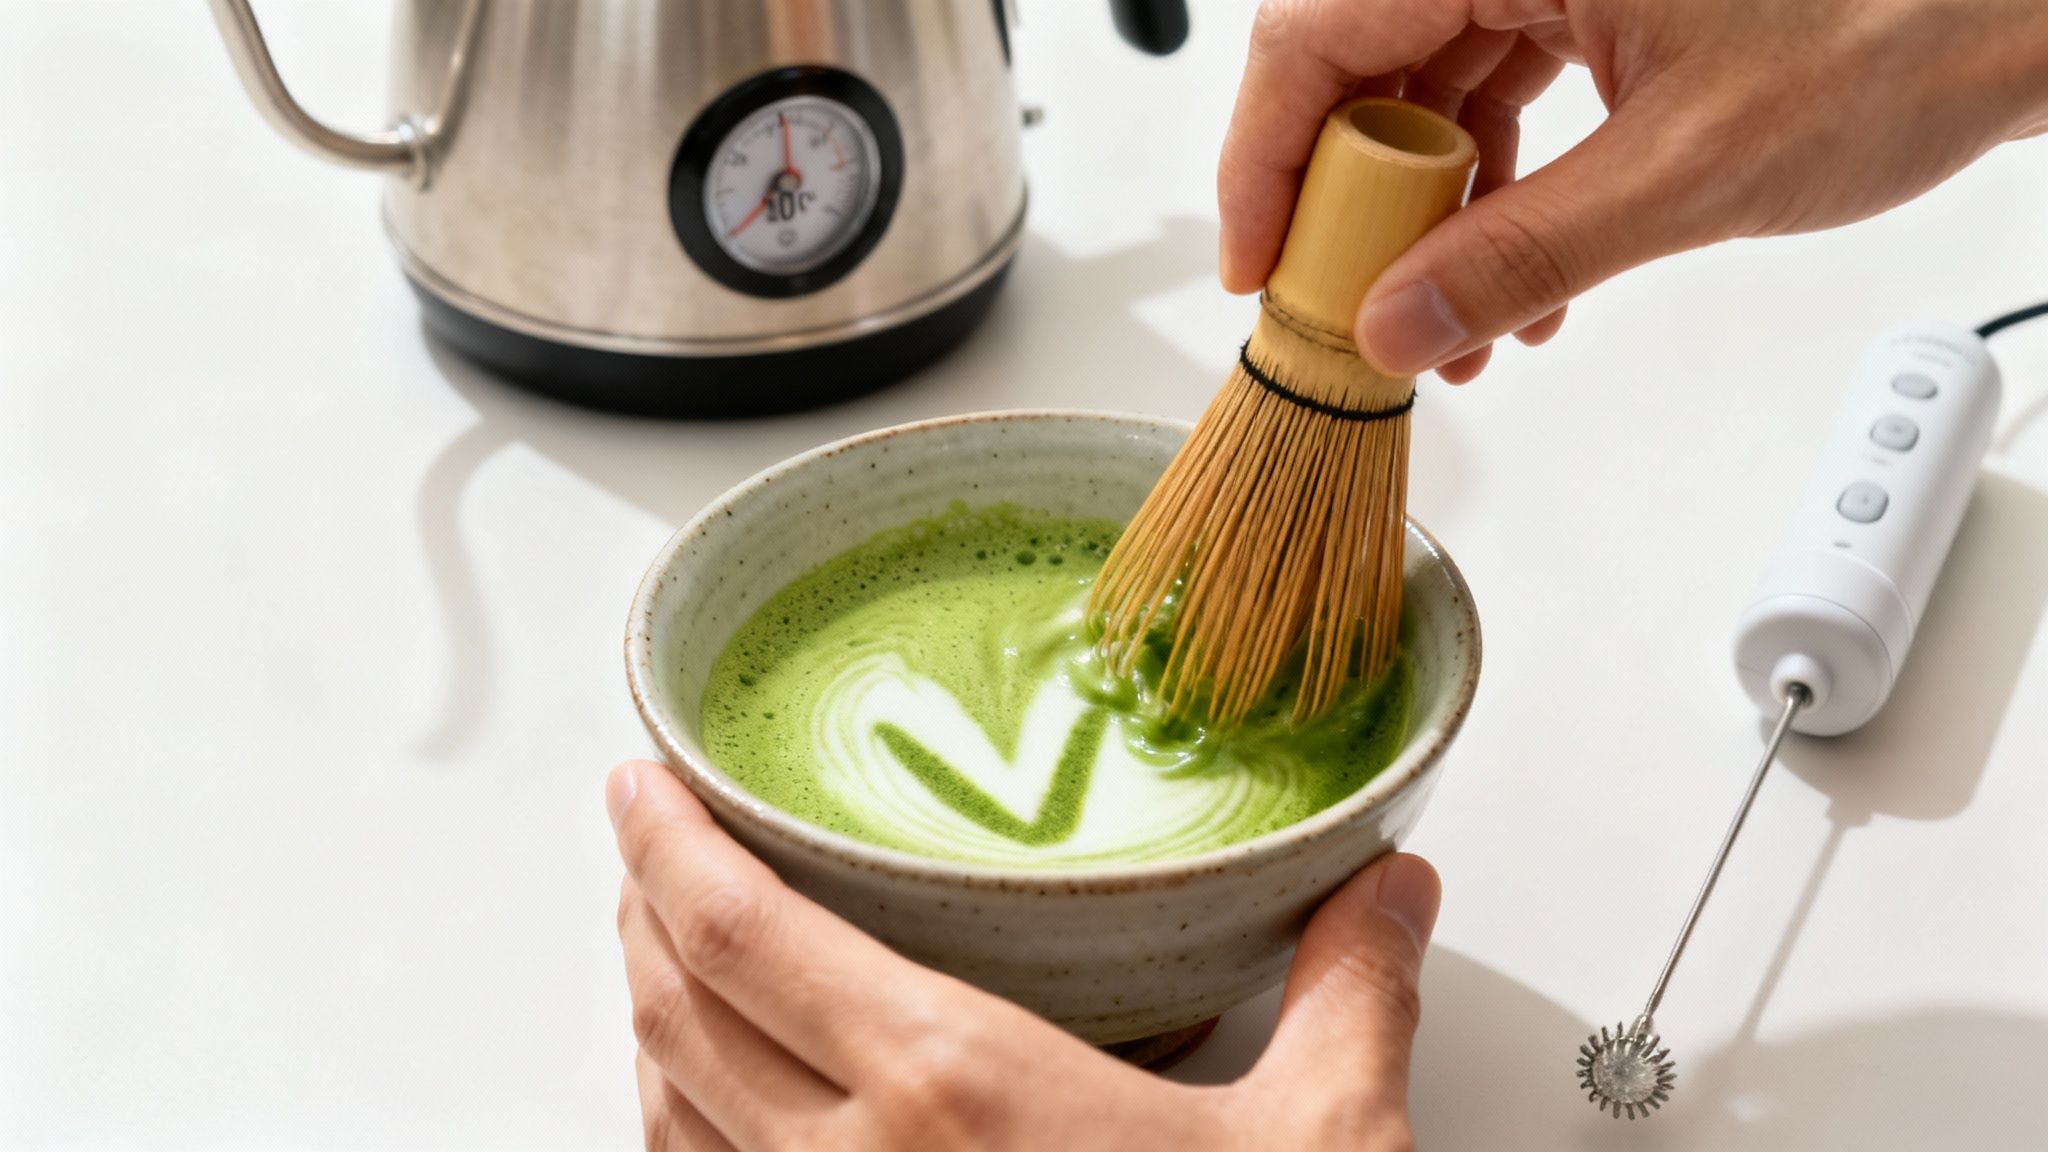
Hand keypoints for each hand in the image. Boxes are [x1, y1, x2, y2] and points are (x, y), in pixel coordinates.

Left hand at [606, 759, 1442, 1150]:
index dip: (664, 843)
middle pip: (674, 1005)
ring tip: (667, 945)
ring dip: (650, 1011)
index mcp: (952, 1086)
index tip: (640, 780)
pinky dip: (679, 1123)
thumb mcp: (1321, 1144)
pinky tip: (711, 1099)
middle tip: (650, 838)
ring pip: (667, 1106)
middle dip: (639, 906)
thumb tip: (1390, 888)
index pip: (741, 933)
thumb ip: (1348, 993)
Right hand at [1219, 0, 2047, 382]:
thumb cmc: (1898, 32)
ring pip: (1420, 87)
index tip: (1259, 267)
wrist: (2008, 19)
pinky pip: (1492, 92)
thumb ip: (1524, 254)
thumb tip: (1397, 323)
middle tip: (1351, 308)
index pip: (1314, 32)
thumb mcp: (1688, 172)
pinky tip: (1519, 285)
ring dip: (1425, 219)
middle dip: (1352, 207)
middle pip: (1354, 62)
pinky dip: (1491, 192)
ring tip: (1453, 327)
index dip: (1264, 159)